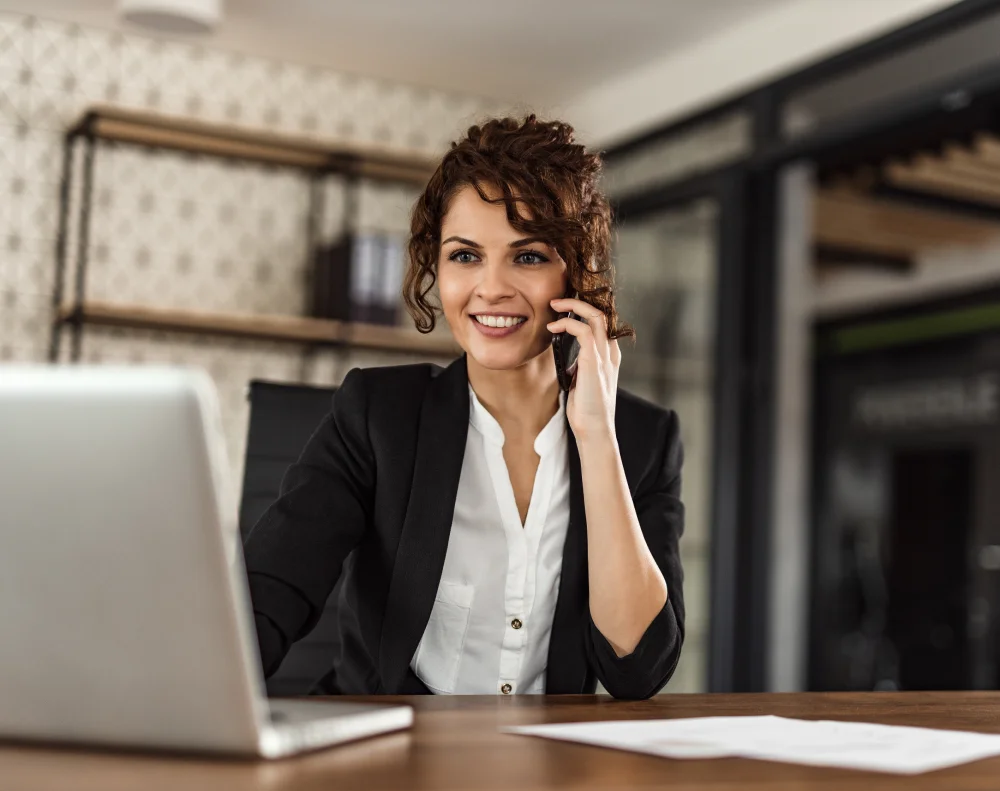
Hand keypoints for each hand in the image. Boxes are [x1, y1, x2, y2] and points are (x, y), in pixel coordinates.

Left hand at [548, 297, 619, 443]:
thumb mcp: (582, 381)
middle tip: (556, 302)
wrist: (594, 430)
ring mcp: (604, 356)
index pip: (602, 323)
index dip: (585, 311)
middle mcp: (610, 352)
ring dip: (573, 306)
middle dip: (578, 302)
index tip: (564, 309)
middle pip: (601, 313)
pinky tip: (554, 328)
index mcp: (609, 356)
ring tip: (554, 306)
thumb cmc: (587, 410)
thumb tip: (566, 359)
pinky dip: (567, 324)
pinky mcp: (595, 361)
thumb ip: (579, 367)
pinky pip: (584, 331)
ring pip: (595, 316)